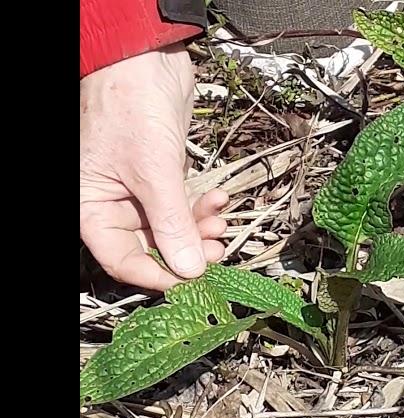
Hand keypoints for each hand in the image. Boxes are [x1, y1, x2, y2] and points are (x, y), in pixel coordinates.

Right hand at [80, 43, 227, 290]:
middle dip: (187, 250)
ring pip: (173, 228)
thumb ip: (171, 223)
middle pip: (153, 246)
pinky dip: (203, 206)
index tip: (191, 281)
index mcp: (93, 208)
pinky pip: (184, 205)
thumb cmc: (130, 107)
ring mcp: (141, 192)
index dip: (157, 275)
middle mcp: (114, 204)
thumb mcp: (152, 172)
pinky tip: (220, 199)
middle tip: (216, 251)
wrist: (145, 60)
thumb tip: (189, 268)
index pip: (123, 260)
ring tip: (221, 222)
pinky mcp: (163, 178)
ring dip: (200, 229)